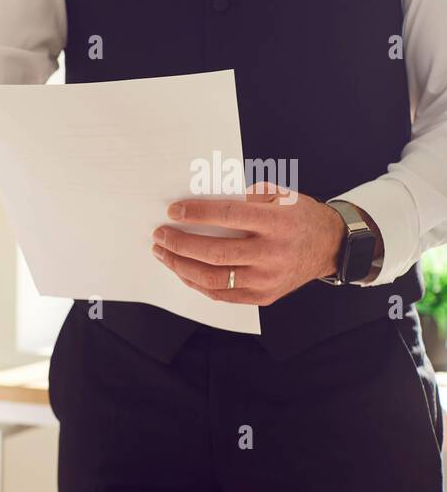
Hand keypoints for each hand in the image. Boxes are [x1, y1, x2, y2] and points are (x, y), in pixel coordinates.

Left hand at [150, 183, 360, 304]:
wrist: (332, 246)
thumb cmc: (299, 216)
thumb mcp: (281, 195)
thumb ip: (246, 195)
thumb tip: (202, 196)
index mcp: (277, 222)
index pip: (230, 216)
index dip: (197, 214)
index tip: (173, 211)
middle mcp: (273, 253)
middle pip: (216, 253)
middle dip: (180, 244)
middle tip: (159, 235)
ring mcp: (268, 278)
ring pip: (214, 278)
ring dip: (181, 266)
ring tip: (162, 253)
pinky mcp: (264, 296)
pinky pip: (222, 293)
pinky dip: (196, 282)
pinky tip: (181, 270)